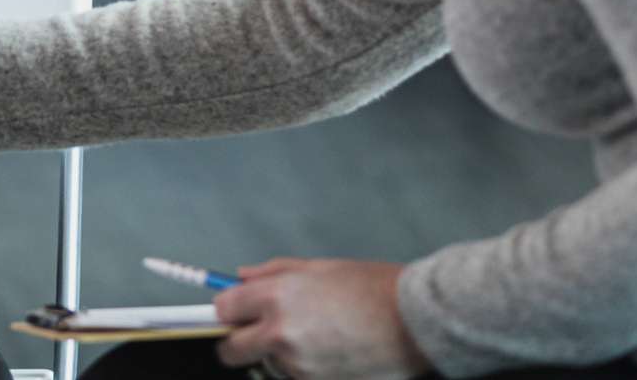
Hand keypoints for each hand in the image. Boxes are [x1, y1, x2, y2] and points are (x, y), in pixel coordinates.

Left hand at [213, 258, 430, 379]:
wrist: (412, 322)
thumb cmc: (373, 289)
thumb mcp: (319, 267)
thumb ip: (273, 272)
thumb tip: (243, 277)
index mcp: (278, 297)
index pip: (224, 309)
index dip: (229, 309)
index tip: (233, 310)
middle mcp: (281, 333)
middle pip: (231, 349)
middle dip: (239, 339)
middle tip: (257, 329)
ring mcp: (297, 364)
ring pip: (266, 363)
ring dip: (277, 352)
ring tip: (313, 333)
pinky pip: (292, 375)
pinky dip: (300, 365)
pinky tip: (326, 347)